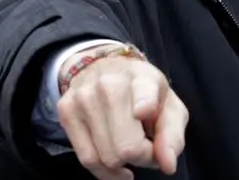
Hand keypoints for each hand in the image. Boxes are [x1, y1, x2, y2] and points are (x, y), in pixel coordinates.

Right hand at [57, 47, 188, 179]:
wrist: (103, 69)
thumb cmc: (144, 94)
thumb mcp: (168, 107)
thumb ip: (172, 135)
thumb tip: (167, 164)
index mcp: (141, 77)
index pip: (142, 92)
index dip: (144, 105)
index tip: (143, 112)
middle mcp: (108, 83)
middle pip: (126, 147)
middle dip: (141, 157)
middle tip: (145, 147)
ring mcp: (83, 97)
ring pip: (106, 158)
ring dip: (122, 163)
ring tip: (128, 148)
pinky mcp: (66, 111)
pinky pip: (87, 160)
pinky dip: (105, 171)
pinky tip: (114, 164)